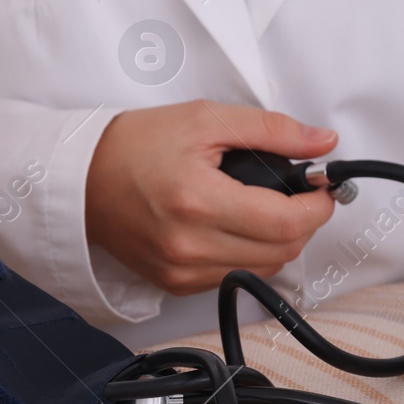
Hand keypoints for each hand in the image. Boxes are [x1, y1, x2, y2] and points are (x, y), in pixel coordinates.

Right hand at [85, 100, 338, 293]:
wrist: (81, 179)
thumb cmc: (136, 144)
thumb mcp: (206, 119)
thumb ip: (272, 130)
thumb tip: (322, 142)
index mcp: (199, 201)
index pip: (287, 222)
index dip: (319, 205)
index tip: (322, 187)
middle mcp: (190, 245)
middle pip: (283, 251)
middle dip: (303, 221)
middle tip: (297, 193)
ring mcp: (182, 271)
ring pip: (264, 268)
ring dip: (279, 240)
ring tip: (265, 206)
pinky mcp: (175, 284)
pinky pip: (235, 276)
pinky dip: (249, 254)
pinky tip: (235, 226)